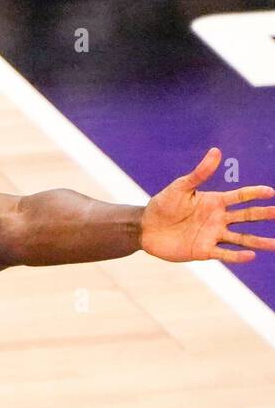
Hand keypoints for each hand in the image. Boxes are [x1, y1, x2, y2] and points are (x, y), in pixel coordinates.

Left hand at [141, 147, 274, 263]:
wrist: (146, 227)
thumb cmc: (163, 204)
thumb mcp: (181, 186)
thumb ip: (200, 172)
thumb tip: (216, 151)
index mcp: (214, 201)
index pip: (240, 197)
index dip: (255, 194)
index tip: (271, 192)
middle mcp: (218, 219)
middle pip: (246, 216)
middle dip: (263, 215)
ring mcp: (213, 235)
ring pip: (241, 238)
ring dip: (258, 241)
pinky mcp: (205, 250)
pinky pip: (225, 254)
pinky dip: (238, 256)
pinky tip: (251, 255)